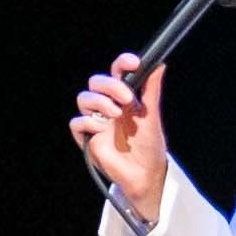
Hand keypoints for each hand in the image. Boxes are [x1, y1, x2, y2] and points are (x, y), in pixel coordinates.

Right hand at [71, 53, 170, 222]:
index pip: (117, 72)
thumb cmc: (149, 144)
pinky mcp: (87, 137)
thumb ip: (151, 89)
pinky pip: (76, 123)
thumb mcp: (152, 114)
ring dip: (99, 102)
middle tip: (127, 98)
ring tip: (116, 114)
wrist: (144, 172)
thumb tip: (159, 65)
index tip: (134, 63)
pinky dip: (89, 123)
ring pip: (83, 98)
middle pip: (96, 81)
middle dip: (110, 85)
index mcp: (124, 97)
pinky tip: (102, 130)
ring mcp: (97, 120)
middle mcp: (108, 105)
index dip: (122, 63)